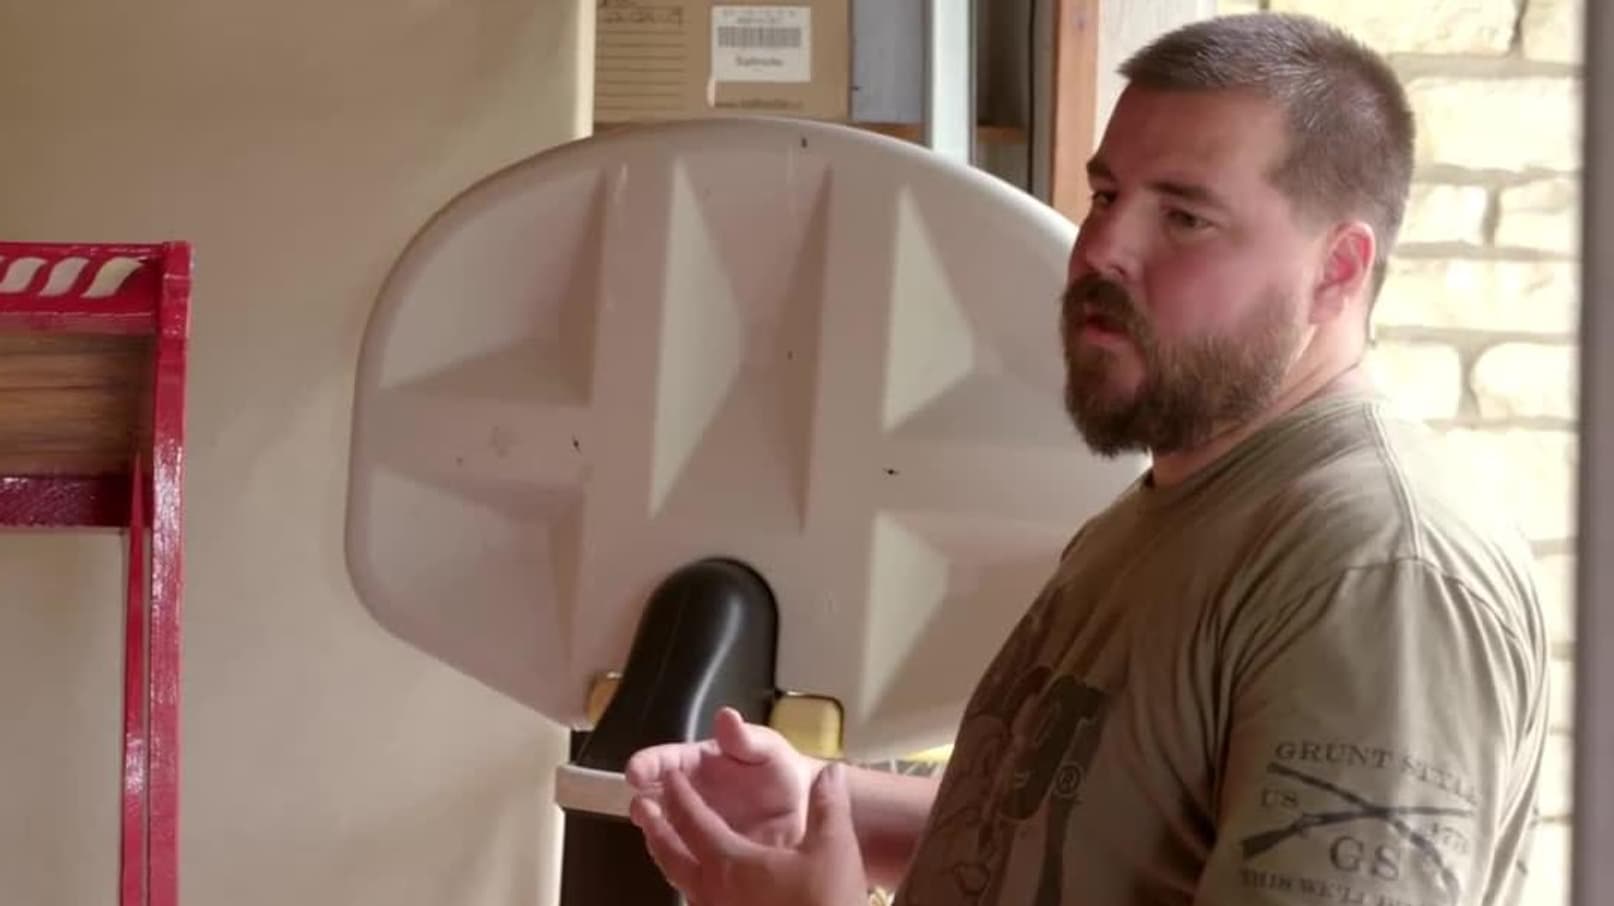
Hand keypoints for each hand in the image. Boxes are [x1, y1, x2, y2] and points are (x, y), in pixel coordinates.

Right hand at [625, 706, 820, 846]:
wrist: (804, 809)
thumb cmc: (779, 771)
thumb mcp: (767, 750)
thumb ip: (746, 739)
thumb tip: (727, 717)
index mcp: (696, 765)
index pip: (664, 762)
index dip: (647, 764)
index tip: (635, 770)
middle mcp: (687, 797)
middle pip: (653, 799)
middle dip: (643, 803)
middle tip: (641, 807)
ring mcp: (695, 829)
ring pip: (665, 832)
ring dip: (656, 832)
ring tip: (656, 832)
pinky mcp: (708, 857)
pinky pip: (688, 860)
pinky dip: (682, 860)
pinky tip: (686, 860)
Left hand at [631, 760, 869, 905]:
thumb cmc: (825, 902)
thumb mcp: (834, 849)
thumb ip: (828, 805)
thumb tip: (832, 772)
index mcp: (730, 863)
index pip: (693, 821)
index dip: (680, 795)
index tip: (670, 774)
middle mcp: (711, 891)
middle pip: (670, 854)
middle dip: (656, 827)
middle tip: (641, 807)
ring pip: (679, 882)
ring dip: (667, 856)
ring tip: (661, 842)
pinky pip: (696, 900)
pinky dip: (688, 881)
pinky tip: (701, 883)